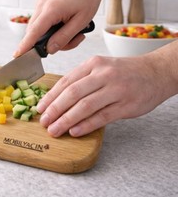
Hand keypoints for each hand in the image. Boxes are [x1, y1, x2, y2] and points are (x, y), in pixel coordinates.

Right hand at [14, 0, 105, 56]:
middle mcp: (42, 5)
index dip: (24, 46)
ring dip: (54, 35)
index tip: (17, 56)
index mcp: (50, 9)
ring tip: (76, 31)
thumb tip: (50, 49)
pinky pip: (43, 20)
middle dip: (51, 43)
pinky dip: (53, 26)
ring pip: (40, 28)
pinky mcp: (44, 1)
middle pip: (36, 33)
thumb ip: (64, 37)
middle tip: (75, 40)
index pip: (33, 33)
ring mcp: (41, 2)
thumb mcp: (81, 21)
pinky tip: (68, 23)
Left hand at [36, 54, 168, 136]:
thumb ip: (82, 81)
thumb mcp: (101, 68)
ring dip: (66, 120)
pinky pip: (102, 116)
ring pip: (85, 106)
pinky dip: (86, 125)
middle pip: (72, 94)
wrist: (156, 73)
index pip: (66, 82)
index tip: (40, 108)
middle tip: (44, 122)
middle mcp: (103, 75)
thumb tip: (56, 100)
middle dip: (55, 110)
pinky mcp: (125, 105)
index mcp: (93, 65)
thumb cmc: (125, 73)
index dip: (50, 97)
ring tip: (55, 130)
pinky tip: (75, 131)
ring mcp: (115, 90)